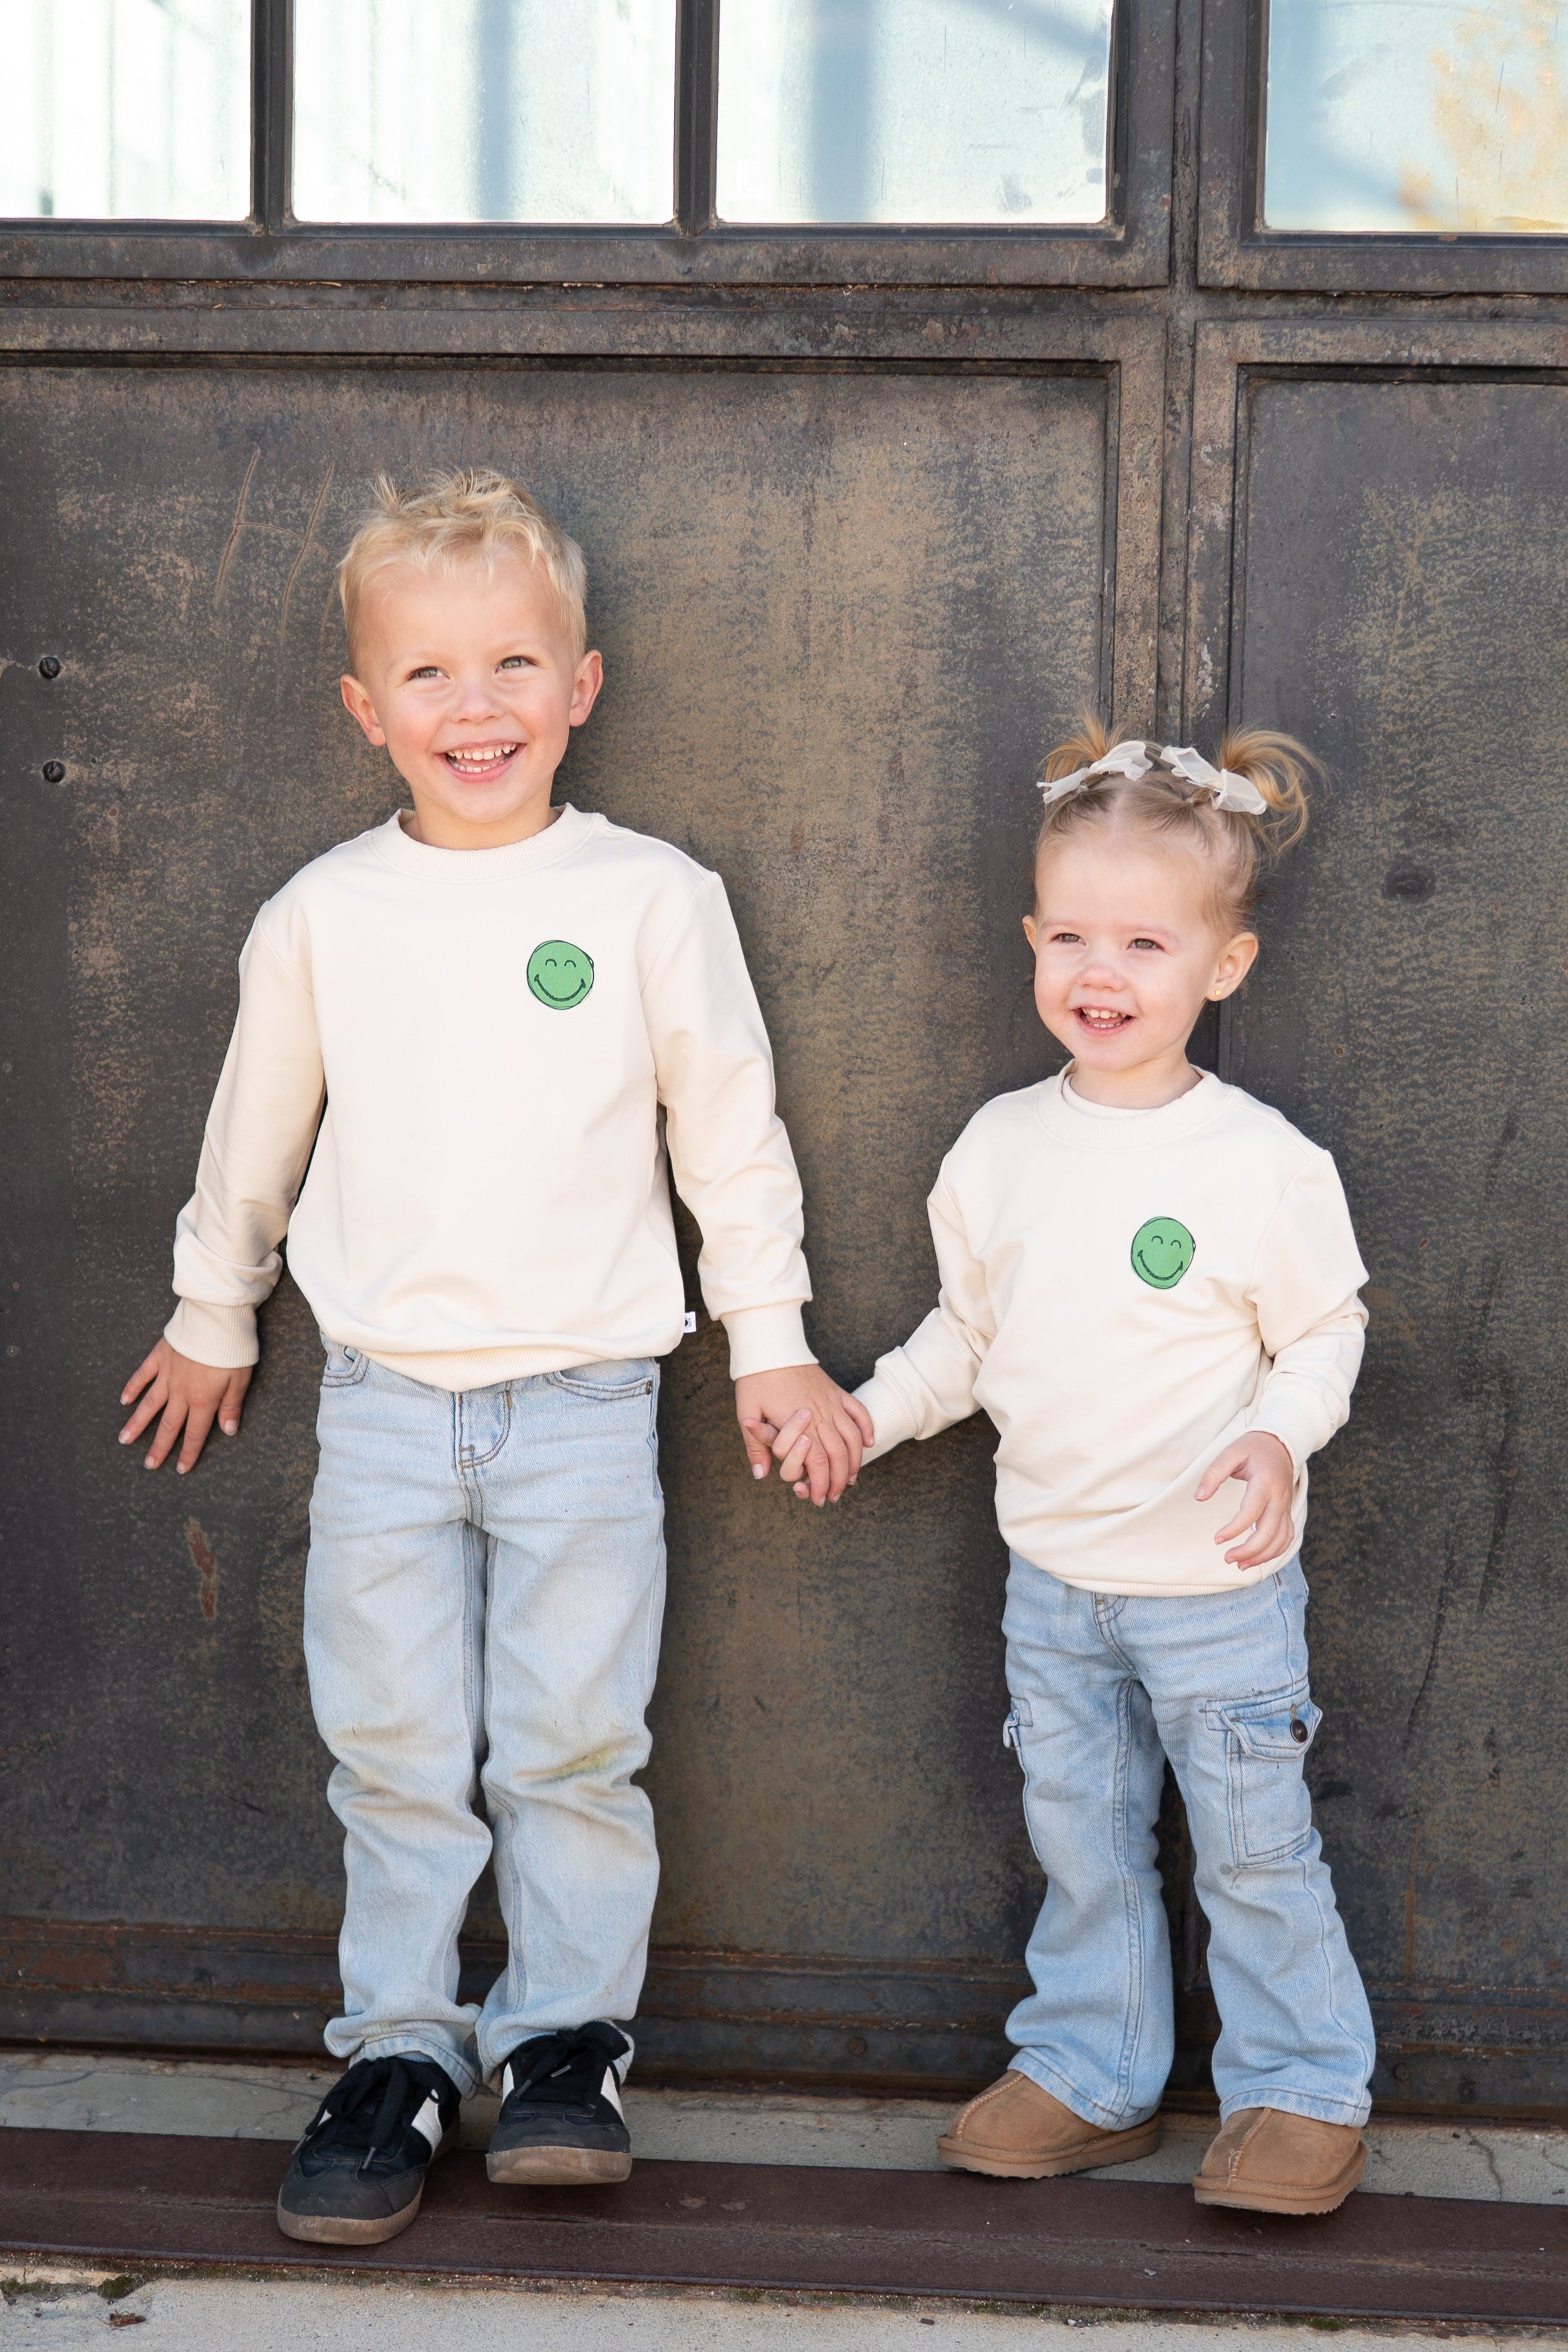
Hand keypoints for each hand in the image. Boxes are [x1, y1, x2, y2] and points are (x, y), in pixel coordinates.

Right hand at [119, 1338, 251, 1473]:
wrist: (216, 1319)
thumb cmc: (232, 1350)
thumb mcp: (241, 1381)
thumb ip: (231, 1407)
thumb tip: (227, 1430)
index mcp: (203, 1400)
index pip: (195, 1433)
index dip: (188, 1453)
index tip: (181, 1470)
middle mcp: (181, 1392)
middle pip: (169, 1425)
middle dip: (159, 1447)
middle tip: (148, 1465)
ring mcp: (167, 1374)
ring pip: (149, 1404)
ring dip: (137, 1423)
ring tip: (124, 1440)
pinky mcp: (160, 1357)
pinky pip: (143, 1376)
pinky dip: (133, 1388)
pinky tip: (124, 1400)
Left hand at [735, 1363, 873, 1506]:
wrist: (771, 1347)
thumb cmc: (756, 1379)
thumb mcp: (747, 1411)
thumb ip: (755, 1446)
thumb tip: (761, 1474)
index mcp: (799, 1423)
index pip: (817, 1463)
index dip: (819, 1484)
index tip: (816, 1498)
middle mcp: (821, 1415)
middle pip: (839, 1455)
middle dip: (838, 1481)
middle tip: (833, 1496)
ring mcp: (832, 1403)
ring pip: (853, 1438)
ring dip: (855, 1461)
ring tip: (850, 1479)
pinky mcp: (837, 1392)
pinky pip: (859, 1411)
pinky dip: (867, 1428)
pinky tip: (869, 1443)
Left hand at [1195, 1431, 1294, 1569]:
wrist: (1280, 1444)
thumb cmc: (1252, 1448)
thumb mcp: (1230, 1452)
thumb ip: (1213, 1474)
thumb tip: (1199, 1497)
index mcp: (1264, 1482)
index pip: (1251, 1513)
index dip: (1234, 1529)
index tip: (1217, 1539)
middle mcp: (1279, 1498)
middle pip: (1269, 1532)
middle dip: (1249, 1551)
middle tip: (1227, 1558)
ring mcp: (1286, 1506)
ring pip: (1281, 1540)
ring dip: (1262, 1556)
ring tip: (1240, 1565)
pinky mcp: (1287, 1512)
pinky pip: (1287, 1537)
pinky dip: (1275, 1552)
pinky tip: (1257, 1558)